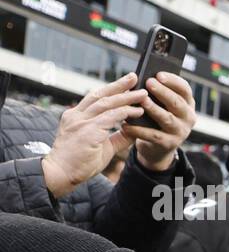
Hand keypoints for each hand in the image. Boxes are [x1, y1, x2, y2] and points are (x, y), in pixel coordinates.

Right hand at [40, 74, 147, 197]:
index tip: (125, 83)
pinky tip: (138, 112)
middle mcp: (76, 115)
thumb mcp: (102, 146)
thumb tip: (134, 131)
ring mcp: (81, 122)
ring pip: (107, 104)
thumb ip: (117, 137)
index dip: (111, 89)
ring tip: (143, 94)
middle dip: (119, 85)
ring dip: (127, 98)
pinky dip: (125, 113)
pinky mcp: (88, 131)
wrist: (62, 174)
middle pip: (100, 95)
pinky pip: (110, 118)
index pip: (94, 97)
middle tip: (135, 77)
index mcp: (76, 116)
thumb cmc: (79, 162)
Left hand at [122, 72, 196, 171]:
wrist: (158, 147)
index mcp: (187, 104)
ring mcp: (180, 132)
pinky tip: (127, 124)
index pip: (185, 89)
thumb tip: (139, 79)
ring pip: (167, 118)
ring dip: (154, 109)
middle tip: (149, 82)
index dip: (173, 81)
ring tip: (141, 101)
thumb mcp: (162, 105)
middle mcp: (188, 117)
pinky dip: (140, 130)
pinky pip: (154, 135)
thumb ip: (156, 94)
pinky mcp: (169, 144)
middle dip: (163, 92)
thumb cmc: (156, 119)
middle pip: (177, 102)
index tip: (159, 74)